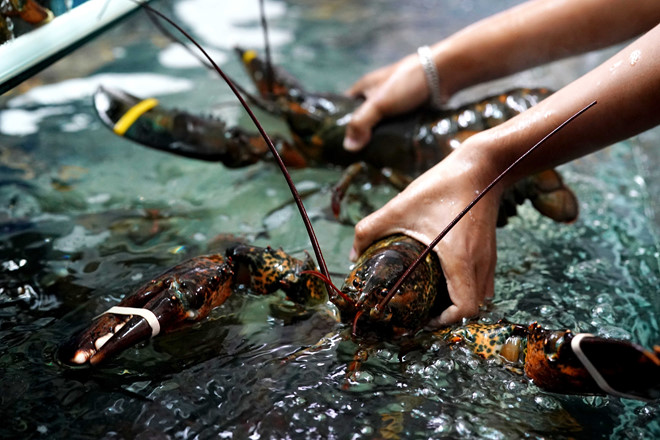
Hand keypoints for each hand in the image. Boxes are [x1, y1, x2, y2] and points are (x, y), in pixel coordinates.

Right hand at [343, 52, 430, 150]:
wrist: (443, 74)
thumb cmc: (406, 84)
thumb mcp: (379, 103)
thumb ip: (361, 124)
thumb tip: (348, 148)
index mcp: (364, 88)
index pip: (344, 109)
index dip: (340, 125)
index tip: (339, 145)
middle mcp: (377, 95)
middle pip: (363, 120)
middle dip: (362, 137)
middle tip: (357, 158)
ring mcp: (394, 104)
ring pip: (381, 126)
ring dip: (380, 139)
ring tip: (374, 159)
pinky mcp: (409, 112)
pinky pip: (397, 127)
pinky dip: (395, 137)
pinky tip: (393, 151)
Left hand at [350, 140, 501, 325]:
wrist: (482, 166)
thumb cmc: (443, 186)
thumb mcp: (399, 206)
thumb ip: (370, 229)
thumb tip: (353, 254)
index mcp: (460, 259)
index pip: (466, 309)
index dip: (445, 322)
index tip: (424, 318)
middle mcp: (479, 264)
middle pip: (473, 309)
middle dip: (447, 316)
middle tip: (422, 311)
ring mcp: (488, 258)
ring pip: (480, 296)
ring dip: (457, 302)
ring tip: (433, 297)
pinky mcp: (489, 251)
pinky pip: (481, 281)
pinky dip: (465, 287)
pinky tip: (443, 276)